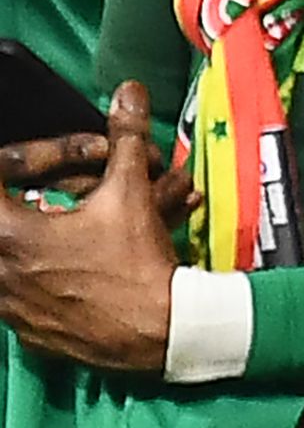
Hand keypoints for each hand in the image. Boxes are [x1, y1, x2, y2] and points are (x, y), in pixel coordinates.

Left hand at [0, 85, 181, 371]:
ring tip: (75, 225)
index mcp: (7, 234)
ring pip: (10, 258)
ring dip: (39, 234)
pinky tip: (77, 265)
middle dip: (41, 195)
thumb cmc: (138, 265)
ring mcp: (8, 306)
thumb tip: (127, 94)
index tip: (57, 159)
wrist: (163, 332)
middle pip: (4, 217)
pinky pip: (20, 293)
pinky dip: (43, 273)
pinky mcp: (27, 331)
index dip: (29, 158)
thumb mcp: (130, 194)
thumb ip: (122, 141)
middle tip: (72, 190)